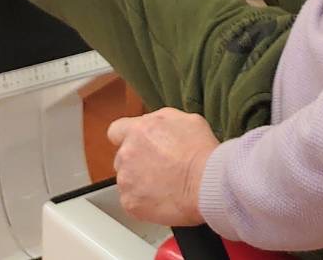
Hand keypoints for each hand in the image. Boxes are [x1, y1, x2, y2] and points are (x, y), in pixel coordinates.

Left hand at [107, 108, 218, 225]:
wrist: (206, 183)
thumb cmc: (201, 153)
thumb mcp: (187, 120)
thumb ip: (162, 120)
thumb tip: (153, 124)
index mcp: (139, 130)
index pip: (116, 130)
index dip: (126, 137)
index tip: (136, 144)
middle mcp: (127, 153)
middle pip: (122, 157)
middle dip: (137, 161)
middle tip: (160, 166)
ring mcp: (126, 180)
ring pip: (127, 179)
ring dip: (140, 181)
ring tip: (166, 184)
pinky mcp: (129, 202)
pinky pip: (132, 200)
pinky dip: (144, 201)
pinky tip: (163, 197)